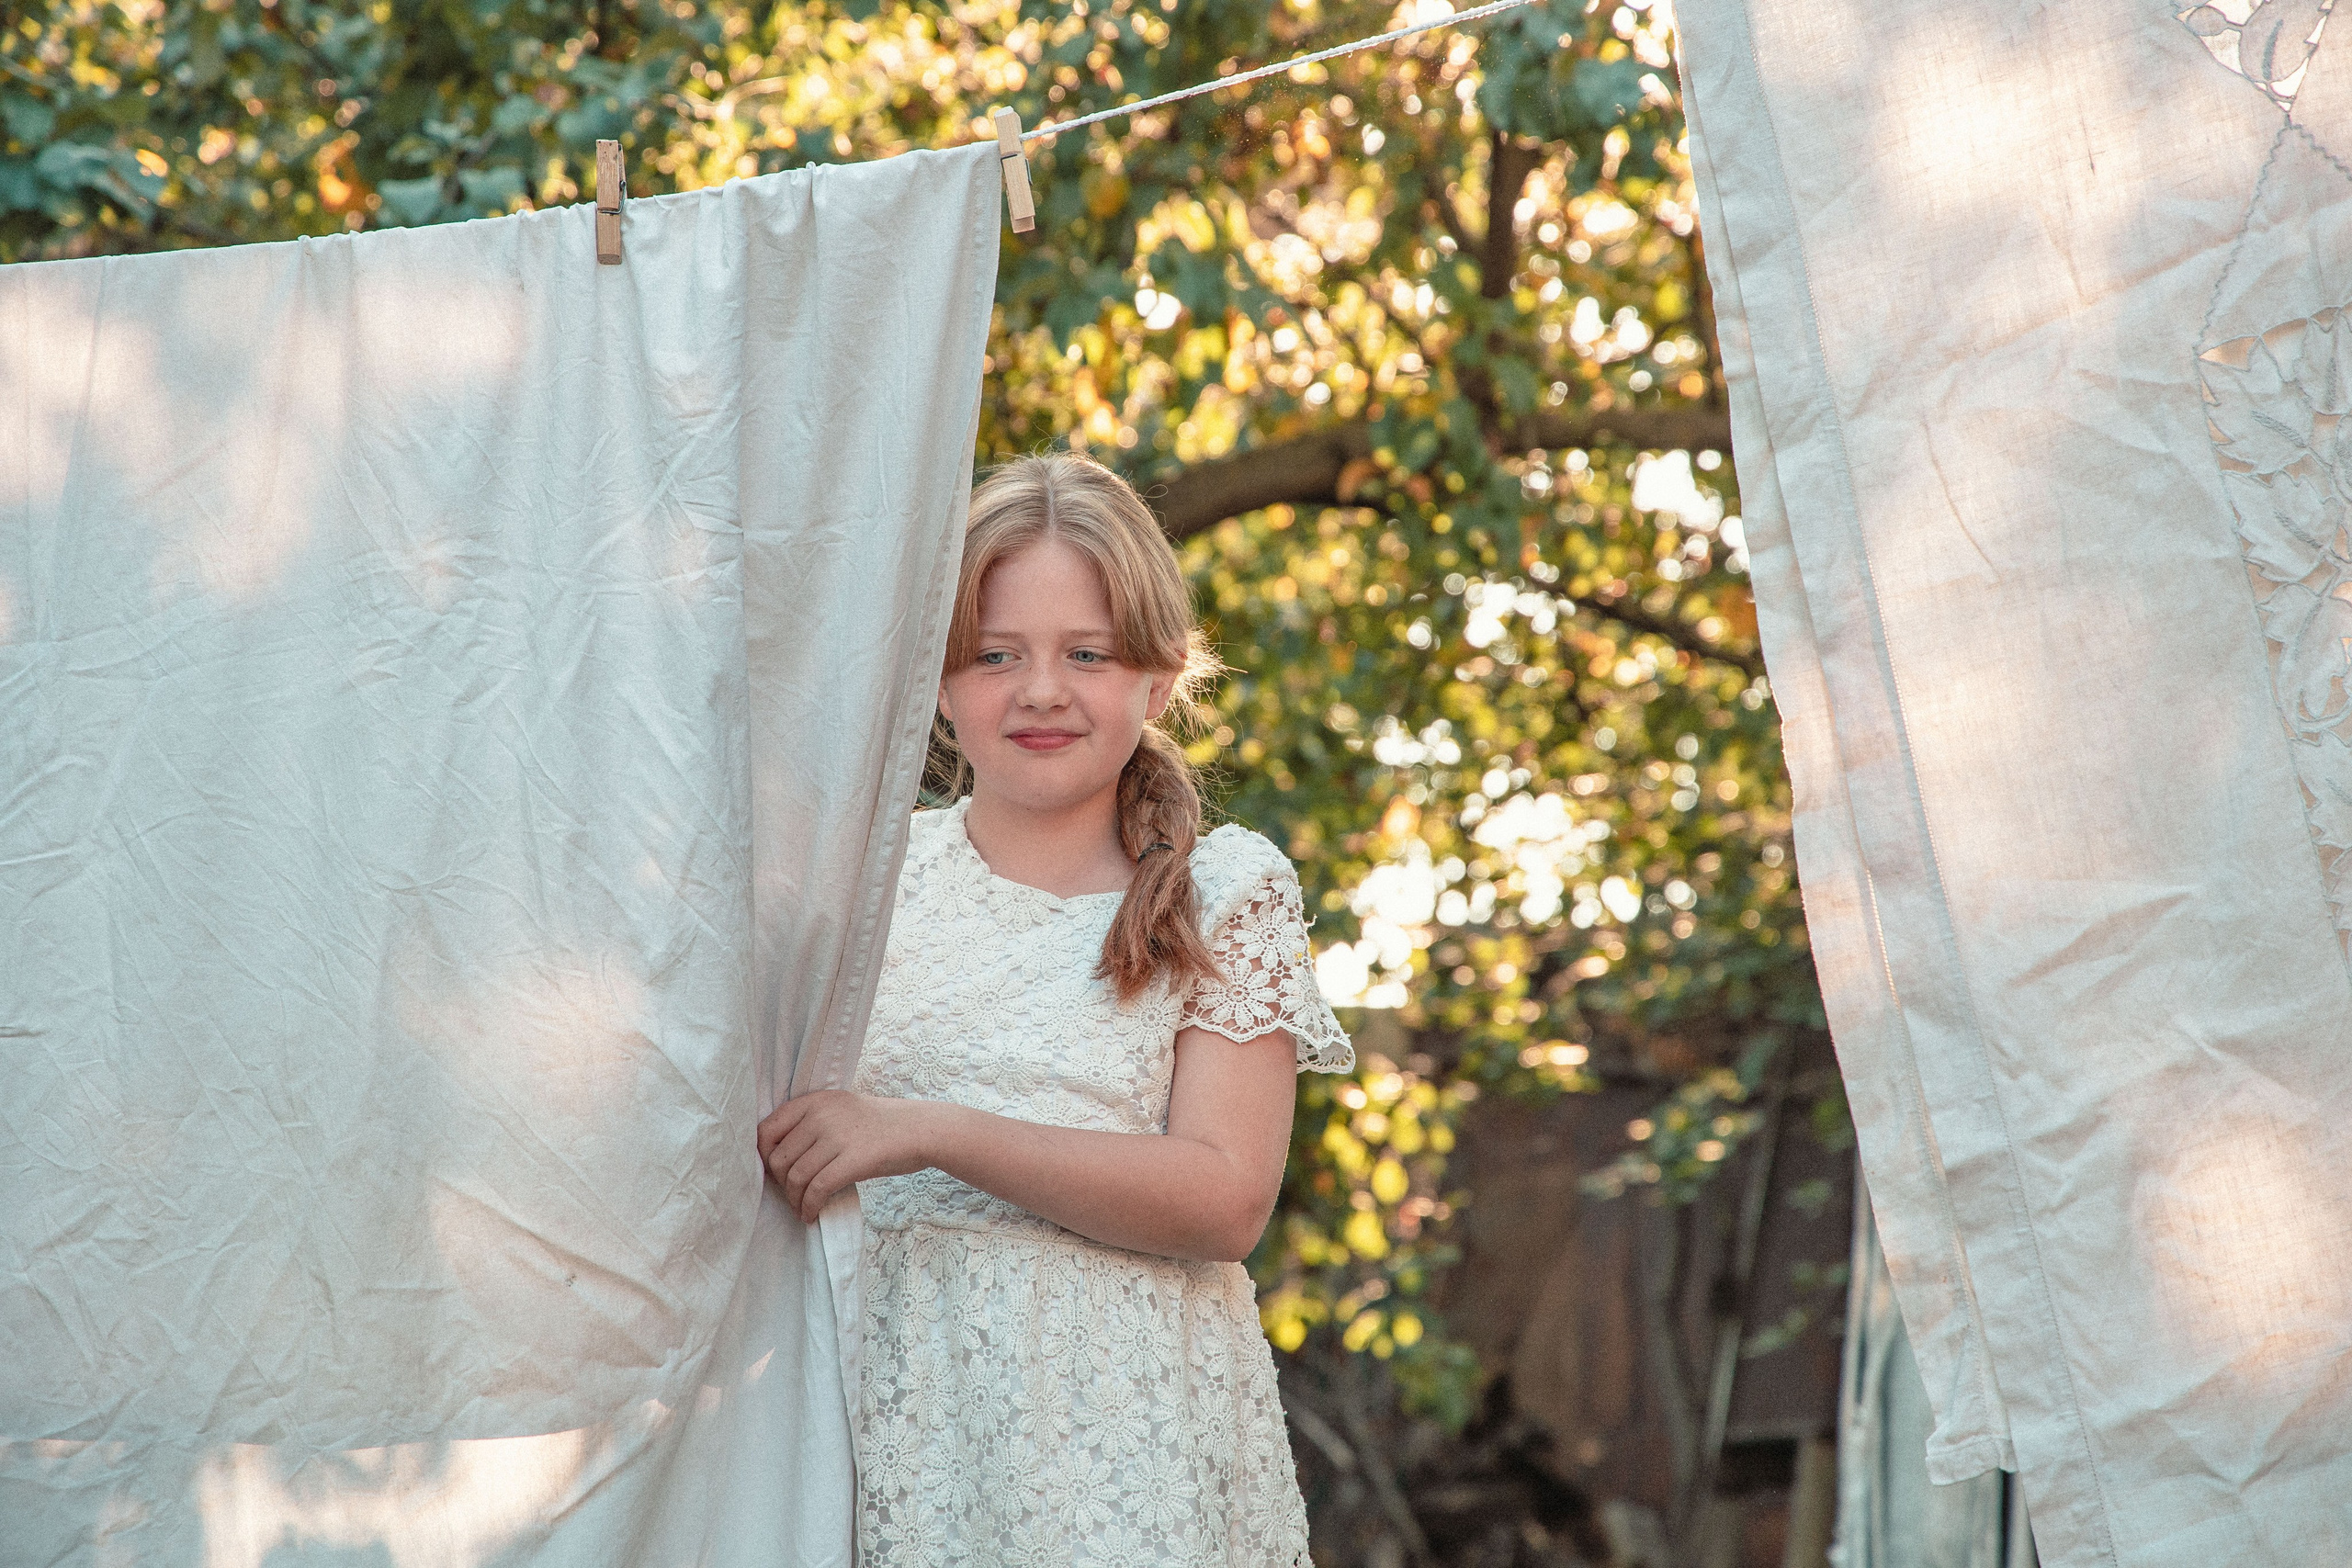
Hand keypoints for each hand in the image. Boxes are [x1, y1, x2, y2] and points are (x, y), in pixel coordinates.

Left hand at [755, 1089, 935, 1223]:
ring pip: (796, 1178)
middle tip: (793, 1196)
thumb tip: (775, 1159)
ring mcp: (837, 1136)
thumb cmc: (878, 1125)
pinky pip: (817, 1190)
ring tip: (803, 1209)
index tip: (776, 1174)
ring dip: (795, 1201)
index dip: (764, 1158)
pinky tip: (812, 1214)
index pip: (767, 1131)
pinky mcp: (853, 1160)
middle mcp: (821, 1115)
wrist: (919, 1129)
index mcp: (814, 1101)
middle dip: (781, 1186)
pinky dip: (809, 1207)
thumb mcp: (839, 1110)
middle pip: (779, 1160)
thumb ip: (809, 1124)